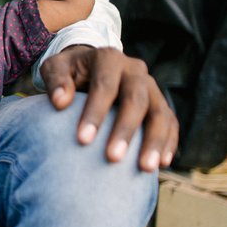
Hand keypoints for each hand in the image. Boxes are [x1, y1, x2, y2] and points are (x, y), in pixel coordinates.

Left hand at [40, 45, 178, 171]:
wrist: (90, 67)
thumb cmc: (69, 73)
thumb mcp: (55, 68)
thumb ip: (56, 81)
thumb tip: (59, 102)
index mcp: (108, 59)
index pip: (104, 85)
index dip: (95, 112)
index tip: (82, 140)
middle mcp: (135, 71)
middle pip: (136, 100)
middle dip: (125, 130)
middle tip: (112, 158)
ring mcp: (151, 88)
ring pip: (160, 113)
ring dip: (154, 141)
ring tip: (146, 167)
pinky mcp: (160, 104)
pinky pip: (171, 123)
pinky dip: (169, 142)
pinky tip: (162, 163)